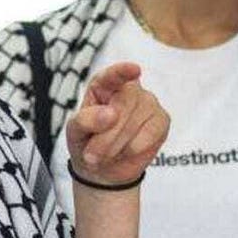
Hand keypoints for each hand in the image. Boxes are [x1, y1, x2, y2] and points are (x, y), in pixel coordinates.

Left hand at [66, 62, 169, 186]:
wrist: (102, 168)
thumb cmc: (87, 141)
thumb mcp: (75, 132)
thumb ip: (86, 120)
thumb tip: (111, 113)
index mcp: (103, 85)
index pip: (113, 75)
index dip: (123, 72)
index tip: (135, 70)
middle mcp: (129, 89)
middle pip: (124, 104)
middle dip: (106, 135)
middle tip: (92, 154)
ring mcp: (148, 103)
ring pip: (136, 121)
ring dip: (117, 145)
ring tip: (107, 153)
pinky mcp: (162, 120)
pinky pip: (151, 134)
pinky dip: (133, 148)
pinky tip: (126, 151)